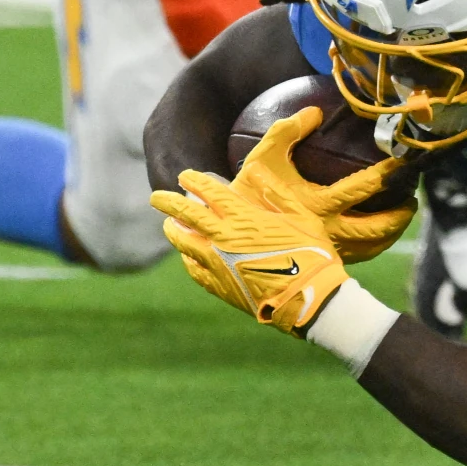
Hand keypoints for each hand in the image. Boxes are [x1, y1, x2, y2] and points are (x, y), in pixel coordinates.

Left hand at [150, 171, 349, 334]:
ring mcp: (217, 262)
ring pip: (183, 242)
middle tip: (156, 197)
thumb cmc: (310, 253)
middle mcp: (222, 237)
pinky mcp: (219, 284)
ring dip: (173, 230)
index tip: (185, 175)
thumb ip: (276, 192)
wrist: (307, 296)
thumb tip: (255, 169)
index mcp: (243, 217)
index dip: (195, 181)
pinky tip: (186, 255)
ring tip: (168, 225)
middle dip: (168, 203)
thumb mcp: (301, 217)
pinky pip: (193, 268)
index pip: (210, 192)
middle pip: (186, 215)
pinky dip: (187, 258)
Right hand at [232, 109, 416, 263]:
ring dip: (393, 233)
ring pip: (371, 247)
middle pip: (376, 227)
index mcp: (316, 206)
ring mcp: (328, 249)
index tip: (402, 162)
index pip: (361, 188)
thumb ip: (284, 132)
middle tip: (412, 200)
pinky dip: (375, 246)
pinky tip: (379, 234)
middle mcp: (327, 231)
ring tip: (402, 216)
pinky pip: (358, 256)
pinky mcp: (324, 261)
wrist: (231, 237)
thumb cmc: (249, 196)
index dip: (386, 175)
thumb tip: (314, 111)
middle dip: (400, 215)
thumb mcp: (260, 160)